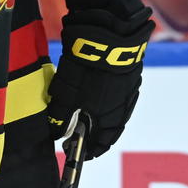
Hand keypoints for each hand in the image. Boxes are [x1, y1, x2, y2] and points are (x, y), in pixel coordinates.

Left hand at [46, 7, 152, 158]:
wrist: (107, 36)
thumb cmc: (86, 71)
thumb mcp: (66, 95)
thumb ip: (60, 117)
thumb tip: (57, 132)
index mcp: (109, 117)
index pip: (102, 142)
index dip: (91, 149)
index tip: (82, 151)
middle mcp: (123, 106)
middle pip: (111, 127)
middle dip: (97, 132)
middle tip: (83, 132)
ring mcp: (129, 89)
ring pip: (116, 109)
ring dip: (103, 114)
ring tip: (88, 113)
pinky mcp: (129, 73)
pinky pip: (119, 94)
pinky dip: (108, 99)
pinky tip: (98, 92)